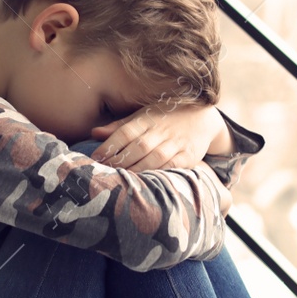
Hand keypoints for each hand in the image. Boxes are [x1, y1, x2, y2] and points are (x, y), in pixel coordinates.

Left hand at [89, 102, 223, 172]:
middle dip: (120, 160)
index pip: (126, 132)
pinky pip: (173, 166)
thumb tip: (94, 133)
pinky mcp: (189, 155)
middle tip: (104, 172)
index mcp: (147, 119)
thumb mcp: (143, 116)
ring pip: (155, 157)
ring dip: (137, 169)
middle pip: (139, 146)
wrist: (203, 117)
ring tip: (121, 179)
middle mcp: (162, 130)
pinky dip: (159, 174)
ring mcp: (176, 143)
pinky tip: (147, 182)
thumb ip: (119, 127)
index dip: (110, 144)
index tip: (95, 157)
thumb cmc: (165, 117)